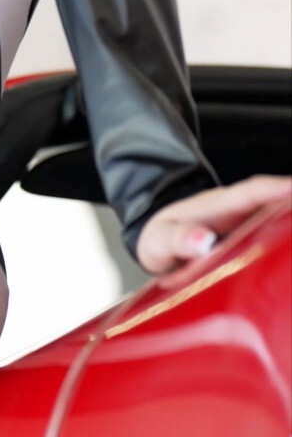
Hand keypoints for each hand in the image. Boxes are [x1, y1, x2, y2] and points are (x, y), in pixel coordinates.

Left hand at [135, 174, 291, 275]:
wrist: (158, 246)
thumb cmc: (160, 240)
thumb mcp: (160, 241)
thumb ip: (178, 238)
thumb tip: (201, 240)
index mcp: (219, 206)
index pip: (253, 192)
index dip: (278, 189)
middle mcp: (239, 212)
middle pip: (277, 201)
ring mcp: (247, 226)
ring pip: (279, 218)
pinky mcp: (252, 243)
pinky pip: (276, 236)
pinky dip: (288, 239)